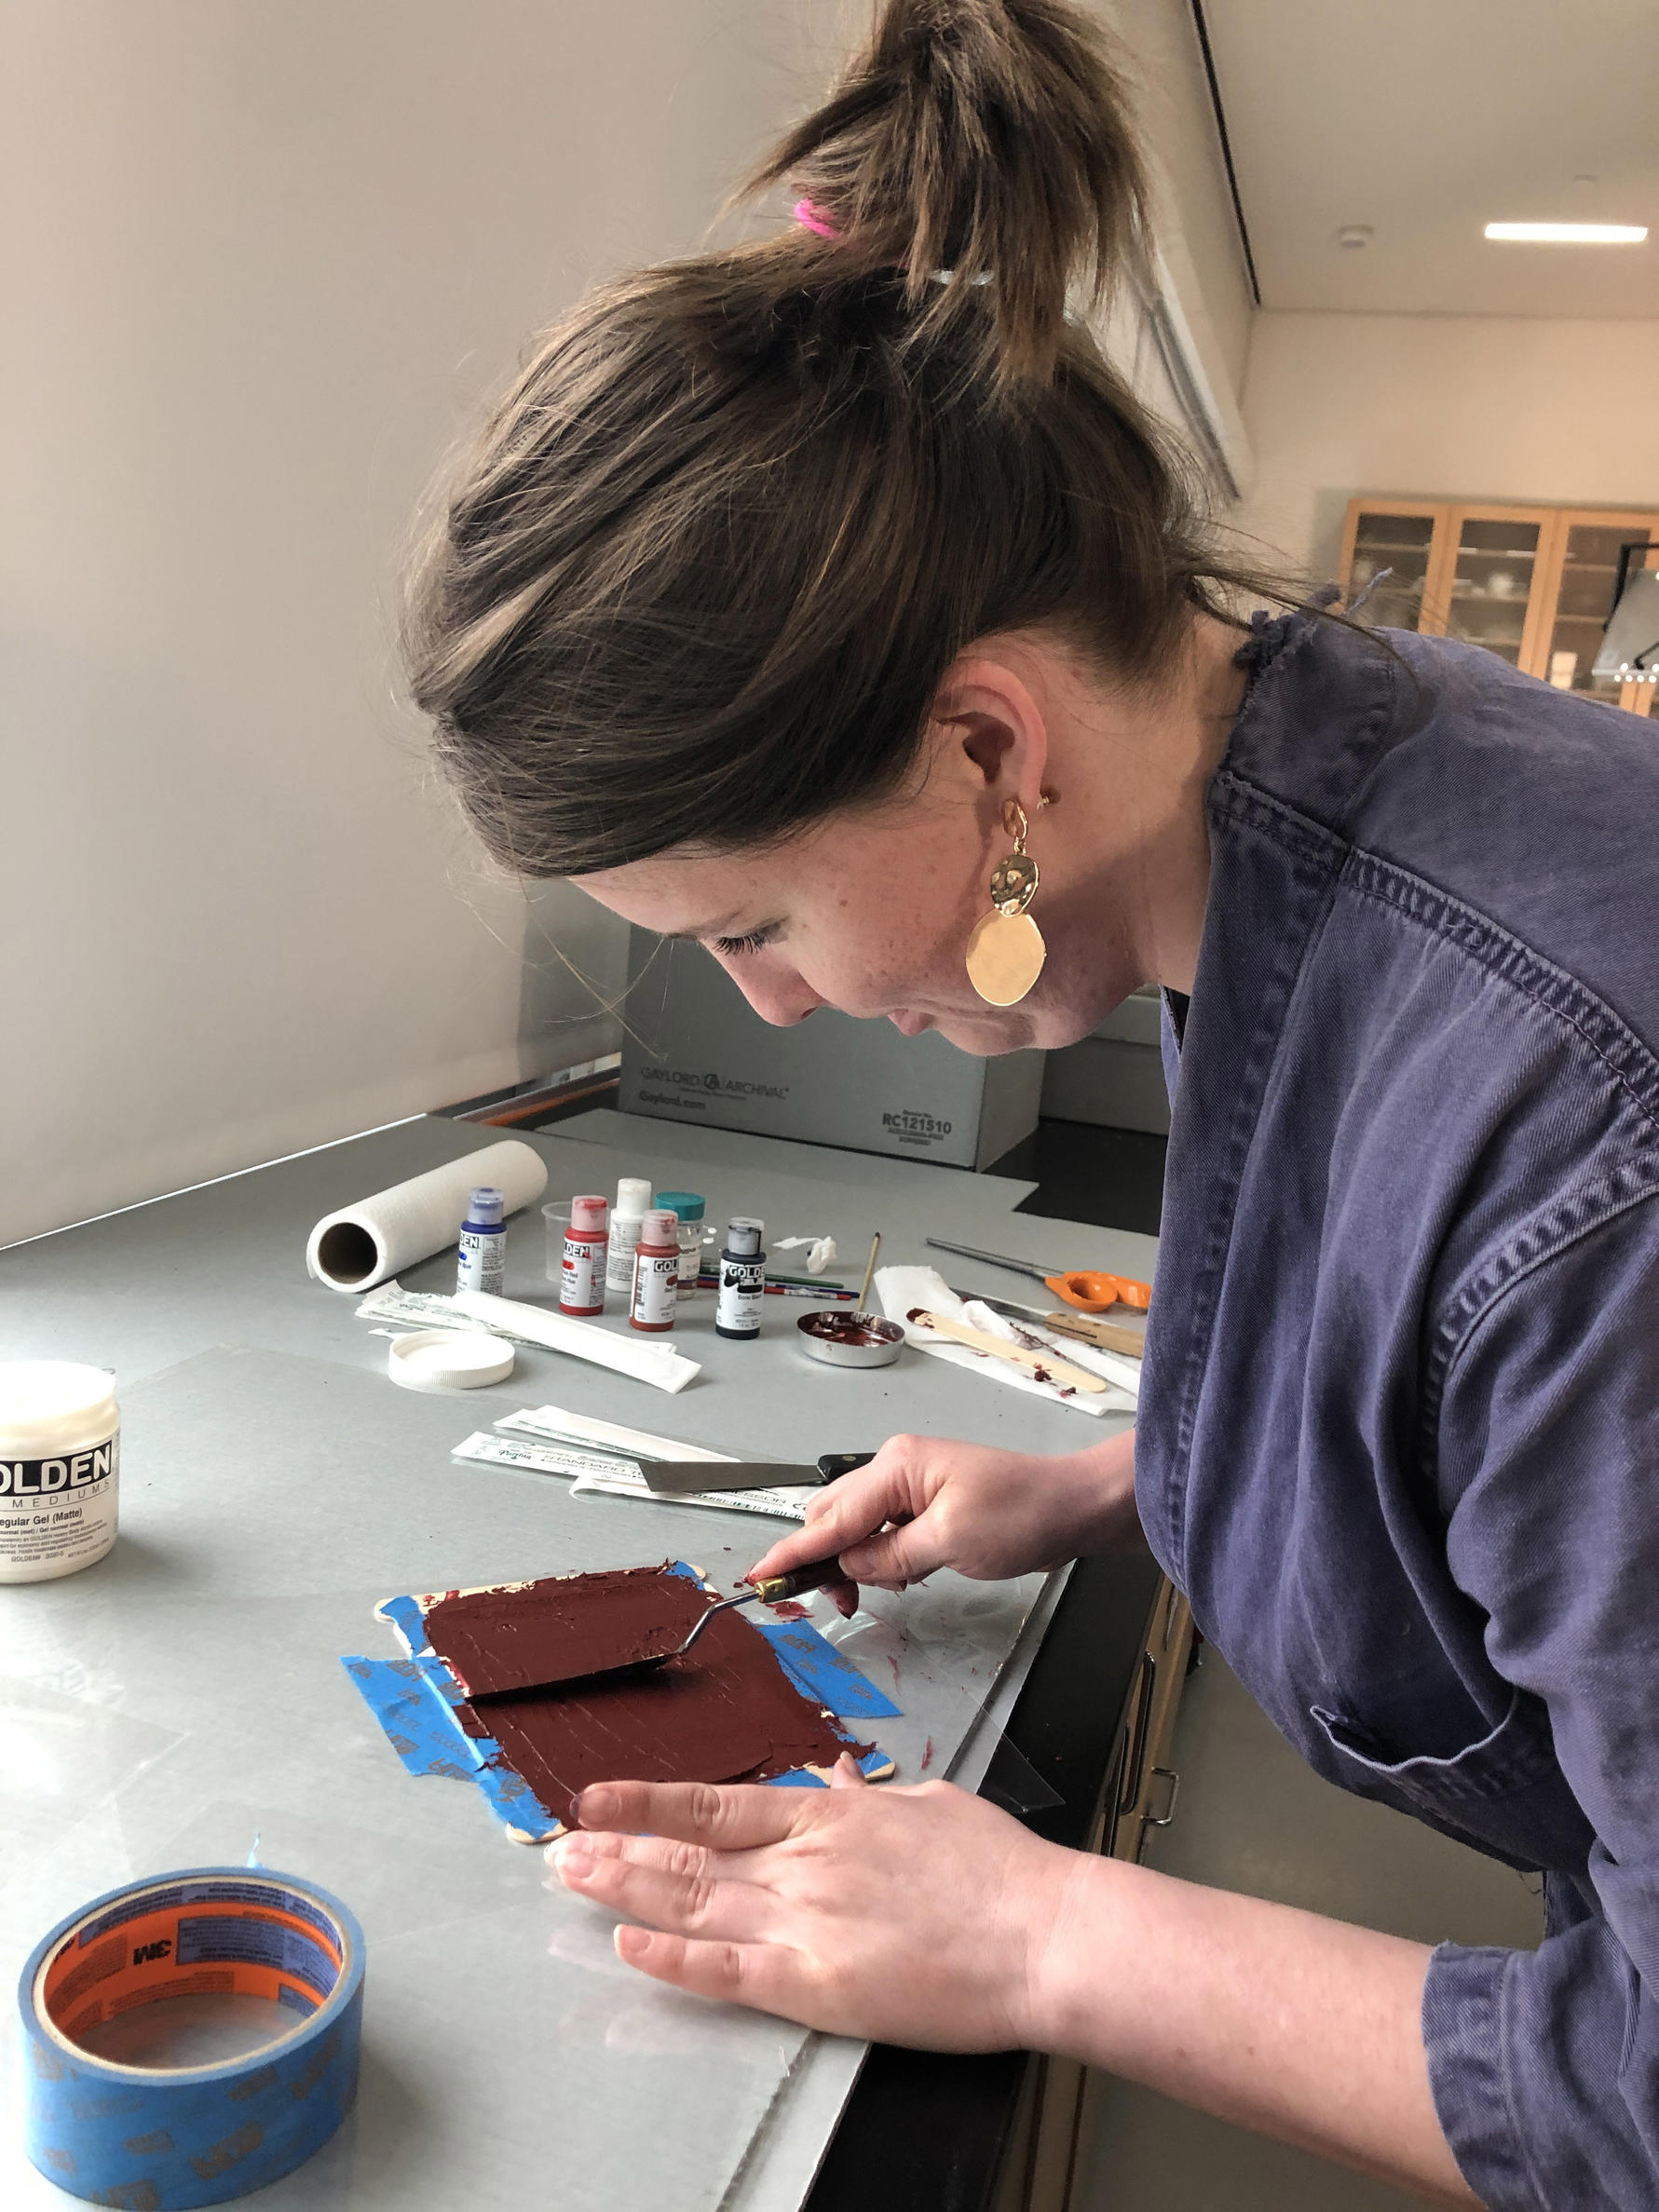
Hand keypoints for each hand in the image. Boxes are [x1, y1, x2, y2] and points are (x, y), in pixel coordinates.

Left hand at [547, 1764, 1079, 2050]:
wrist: (1046, 1933)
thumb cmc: (1002, 1873)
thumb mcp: (931, 1807)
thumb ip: (869, 1796)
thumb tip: (832, 1776)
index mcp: (831, 1817)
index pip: (717, 1803)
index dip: (649, 1800)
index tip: (598, 1797)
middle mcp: (806, 1862)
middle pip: (690, 1853)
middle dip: (618, 1848)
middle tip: (558, 1846)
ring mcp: (809, 1921)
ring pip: (695, 1902)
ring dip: (626, 1891)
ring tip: (575, 1879)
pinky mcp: (822, 1984)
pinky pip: (732, 1971)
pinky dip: (676, 1961)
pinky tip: (631, 1948)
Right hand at [750, 1429, 1138, 1594]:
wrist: (1074, 1507)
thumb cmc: (1021, 1515)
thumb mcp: (951, 1542)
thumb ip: (890, 1556)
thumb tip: (848, 1566)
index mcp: (897, 1467)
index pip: (832, 1517)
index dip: (793, 1551)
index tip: (757, 1578)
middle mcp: (896, 1468)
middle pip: (834, 1516)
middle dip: (823, 1559)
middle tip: (834, 1603)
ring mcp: (912, 1485)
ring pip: (857, 1526)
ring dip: (855, 1562)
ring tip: (872, 1593)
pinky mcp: (928, 1505)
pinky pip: (884, 1532)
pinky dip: (881, 1558)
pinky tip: (899, 1578)